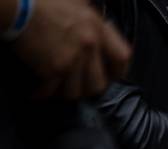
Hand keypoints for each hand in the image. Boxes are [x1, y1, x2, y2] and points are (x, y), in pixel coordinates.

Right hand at [12, 0, 129, 98]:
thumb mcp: (78, 2)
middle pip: (98, 84)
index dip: (117, 71)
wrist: (17, 6)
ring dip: (67, 92)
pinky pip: (52, 91)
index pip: (122, 58)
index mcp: (97, 28)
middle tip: (81, 85)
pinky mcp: (50, 69)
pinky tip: (40, 92)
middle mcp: (88, 46)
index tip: (111, 75)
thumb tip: (100, 24)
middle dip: (89, 88)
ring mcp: (70, 60)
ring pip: (76, 92)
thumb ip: (92, 17)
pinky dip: (45, 93)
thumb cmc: (44, 1)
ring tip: (60, 89)